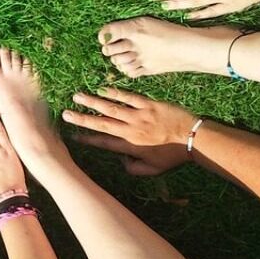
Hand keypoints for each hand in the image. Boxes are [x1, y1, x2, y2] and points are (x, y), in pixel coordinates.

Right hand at [62, 88, 195, 175]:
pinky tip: (101, 88)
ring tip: (77, 97)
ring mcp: (139, 116)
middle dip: (82, 118)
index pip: (104, 142)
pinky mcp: (148, 104)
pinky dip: (114, 93)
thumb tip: (121, 162)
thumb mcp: (154, 170)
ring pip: (111, 108)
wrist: (193, 138)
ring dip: (92, 102)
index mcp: (130, 146)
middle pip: (101, 123)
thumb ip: (135, 169)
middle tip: (65, 114)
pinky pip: (128, 97)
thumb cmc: (173, 155)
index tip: (73, 135)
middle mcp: (130, 130)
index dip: (87, 138)